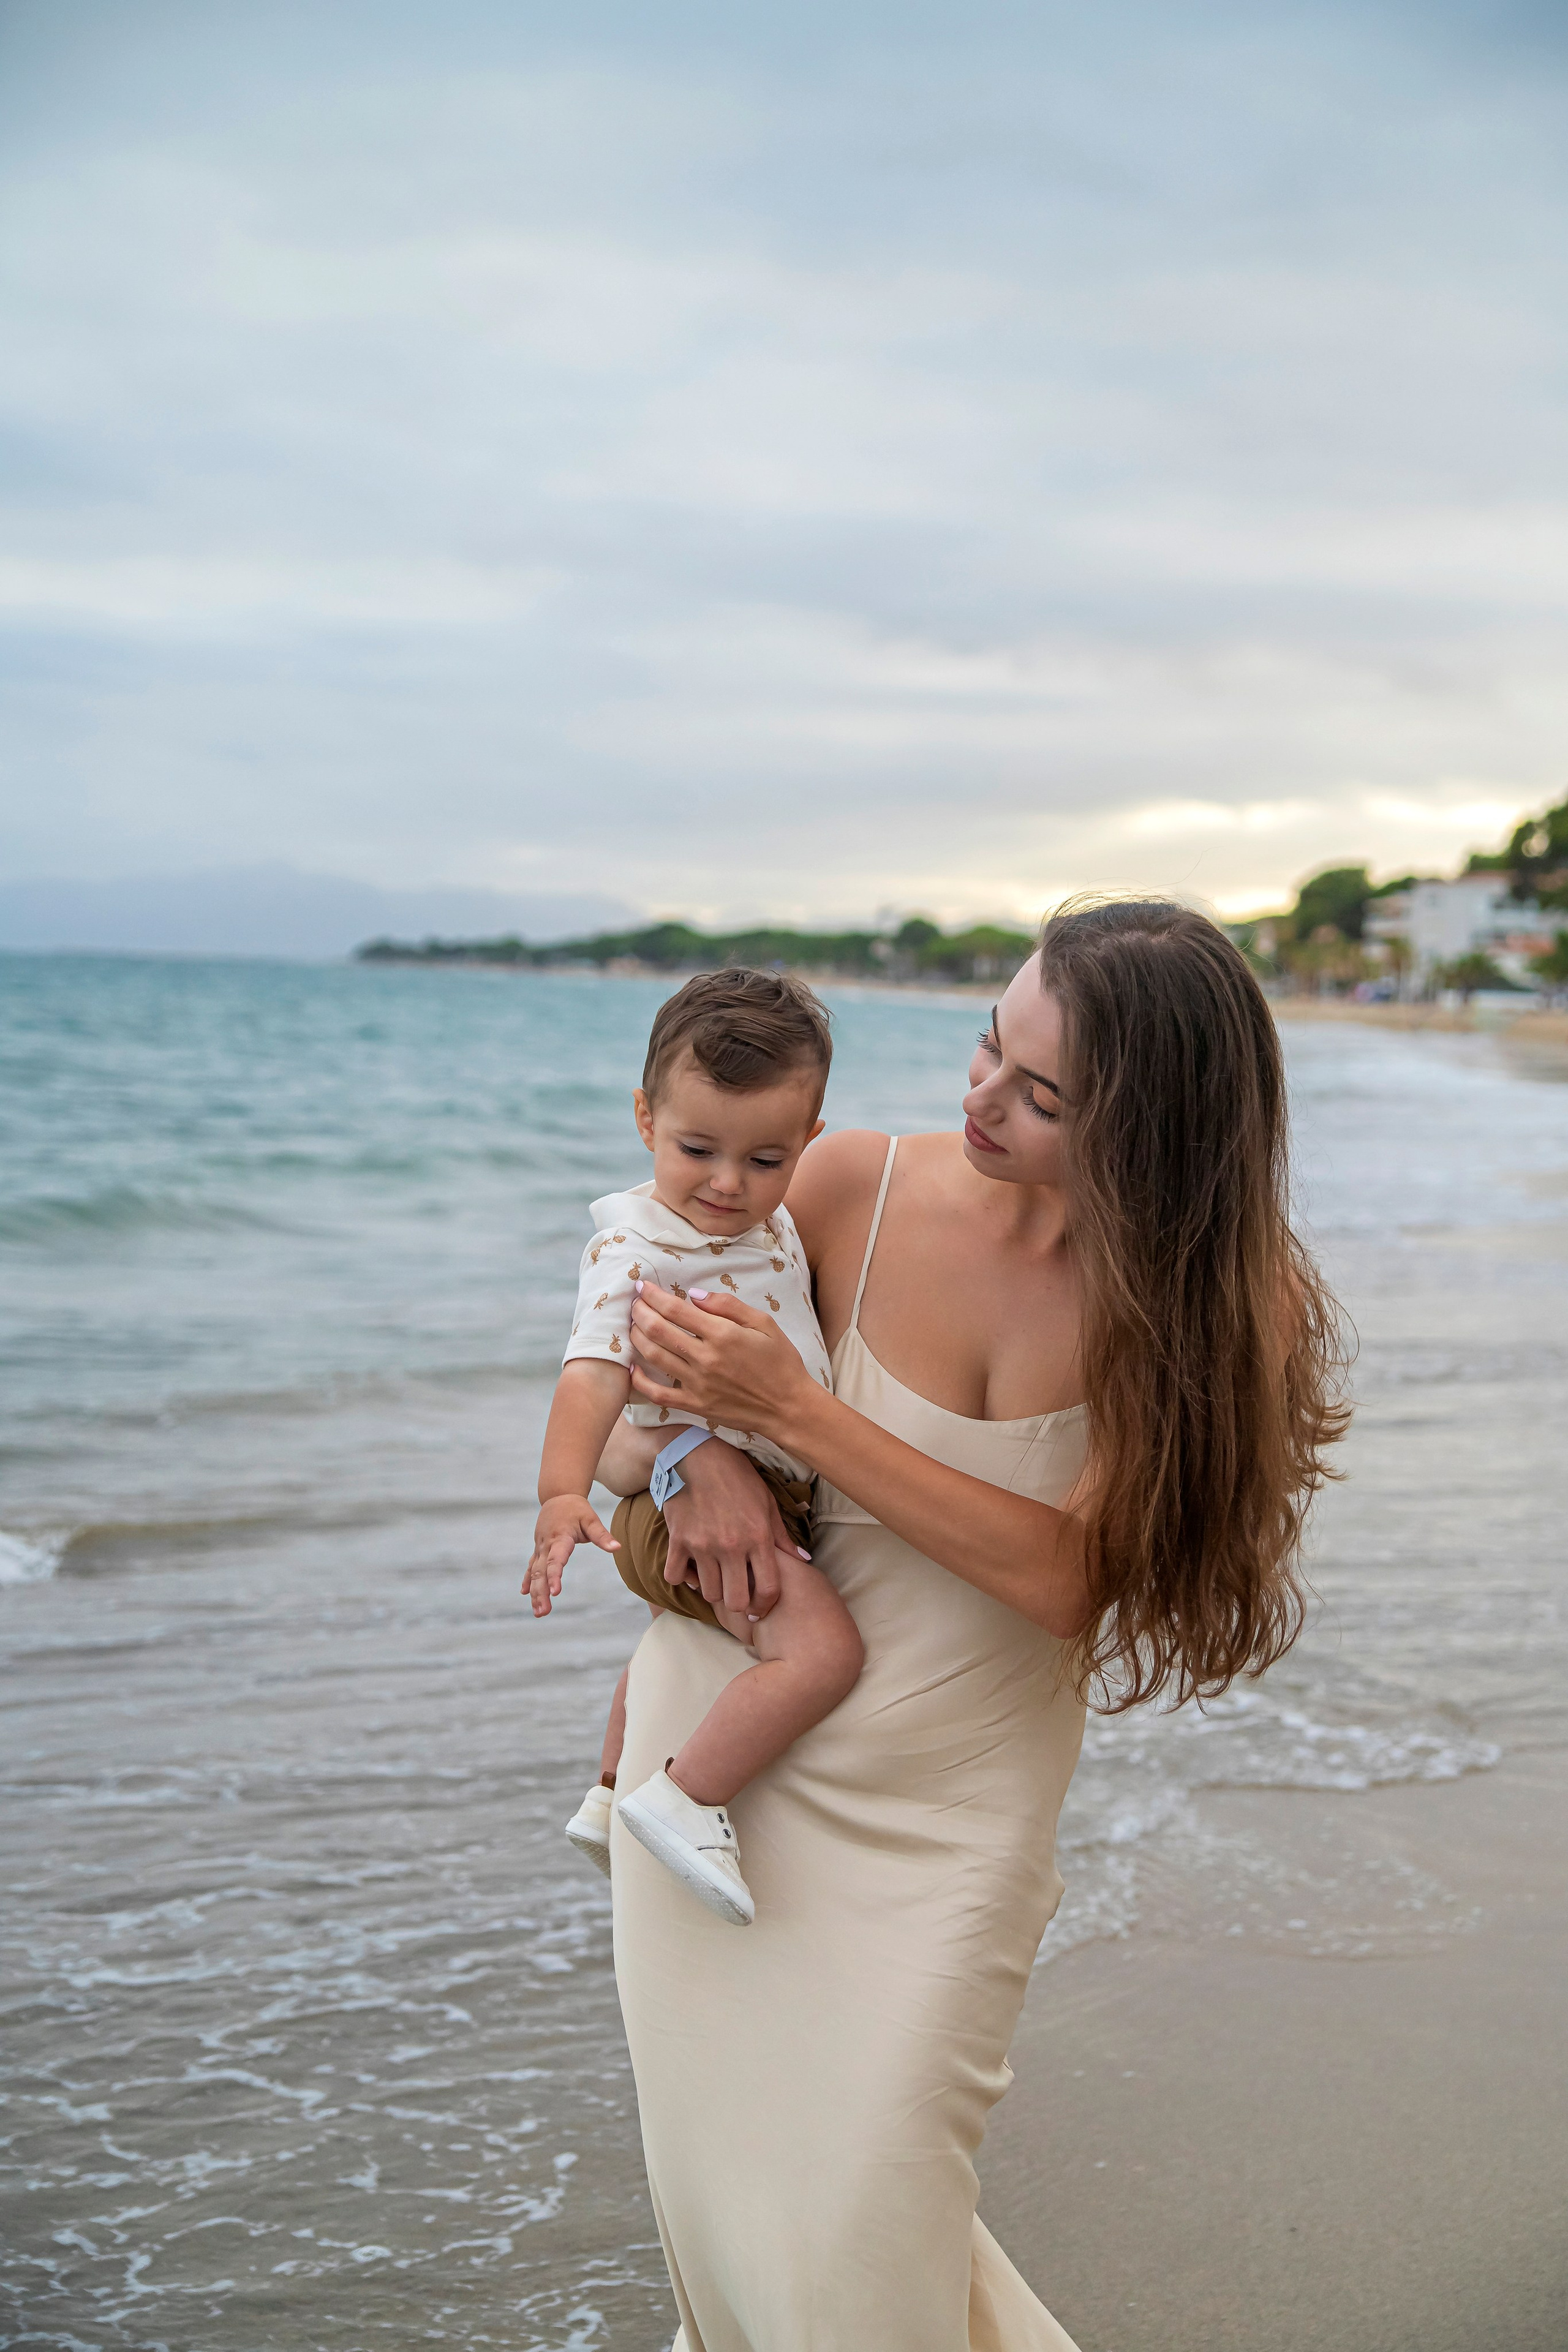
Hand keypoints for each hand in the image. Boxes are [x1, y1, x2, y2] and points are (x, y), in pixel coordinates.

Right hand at [526, 1493, 618, 1617]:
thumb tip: (617, 1548)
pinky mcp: (538, 1549)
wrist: (558, 1496)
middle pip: (541, 1571)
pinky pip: (530, 1566)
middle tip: (543, 1612)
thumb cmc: (577, 1509)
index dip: (555, 1576)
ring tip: (539, 1612)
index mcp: (560, 1537)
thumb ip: (602, 1536)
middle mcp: (547, 1544)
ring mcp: (540, 1547)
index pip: (556, 1560)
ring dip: (535, 1592)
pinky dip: (527, 1580)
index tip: (555, 1592)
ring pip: (534, 1572)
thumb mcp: (591, 1520)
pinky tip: (524, 1594)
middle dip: (541, 1593)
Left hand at [629, 1283, 814, 1447]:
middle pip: (658, 1330)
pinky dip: (641, 1380)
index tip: (642, 1286)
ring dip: (637, 1338)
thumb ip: (728, 1306)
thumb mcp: (764, 1323)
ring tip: (633, 1326)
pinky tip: (633, 1367)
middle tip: (633, 1303)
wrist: (788, 1407)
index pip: (675, 1309)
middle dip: (639, 1312)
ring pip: (654, 1356)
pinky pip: (659, 1394)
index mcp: (722, 1334)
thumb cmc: (781, 1362)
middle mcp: (705, 1358)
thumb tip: (695, 1295)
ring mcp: (697, 1384)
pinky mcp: (695, 1405)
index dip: (653, 1295)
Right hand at [660, 1433, 805, 1620]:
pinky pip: (675, 1576)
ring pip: (708, 1593)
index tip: (759, 1611)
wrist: (697, 1454)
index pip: (768, 1589)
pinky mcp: (678, 1540)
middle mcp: (732, 1545)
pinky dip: (683, 1578)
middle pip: (736, 1601)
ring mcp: (703, 1544)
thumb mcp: (767, 1502)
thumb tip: (804, 1561)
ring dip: (713, 1590)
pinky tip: (691, 1568)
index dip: (765, 1607)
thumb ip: (783, 1537)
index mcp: (758, 1537)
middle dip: (738, 1605)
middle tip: (736, 1596)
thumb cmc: (737, 1477)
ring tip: (716, 1578)